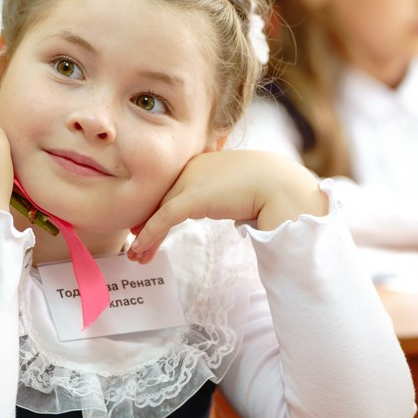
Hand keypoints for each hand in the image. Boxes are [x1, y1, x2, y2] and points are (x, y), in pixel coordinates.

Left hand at [128, 150, 326, 263]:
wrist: (281, 185)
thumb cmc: (271, 186)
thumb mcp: (242, 187)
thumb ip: (228, 193)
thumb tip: (232, 206)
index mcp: (202, 162)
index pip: (172, 186)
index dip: (158, 208)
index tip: (148, 225)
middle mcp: (191, 167)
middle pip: (160, 198)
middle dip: (146, 222)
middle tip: (135, 243)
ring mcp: (190, 181)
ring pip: (158, 210)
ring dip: (145, 235)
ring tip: (136, 255)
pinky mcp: (191, 198)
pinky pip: (163, 219)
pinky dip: (149, 235)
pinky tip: (140, 249)